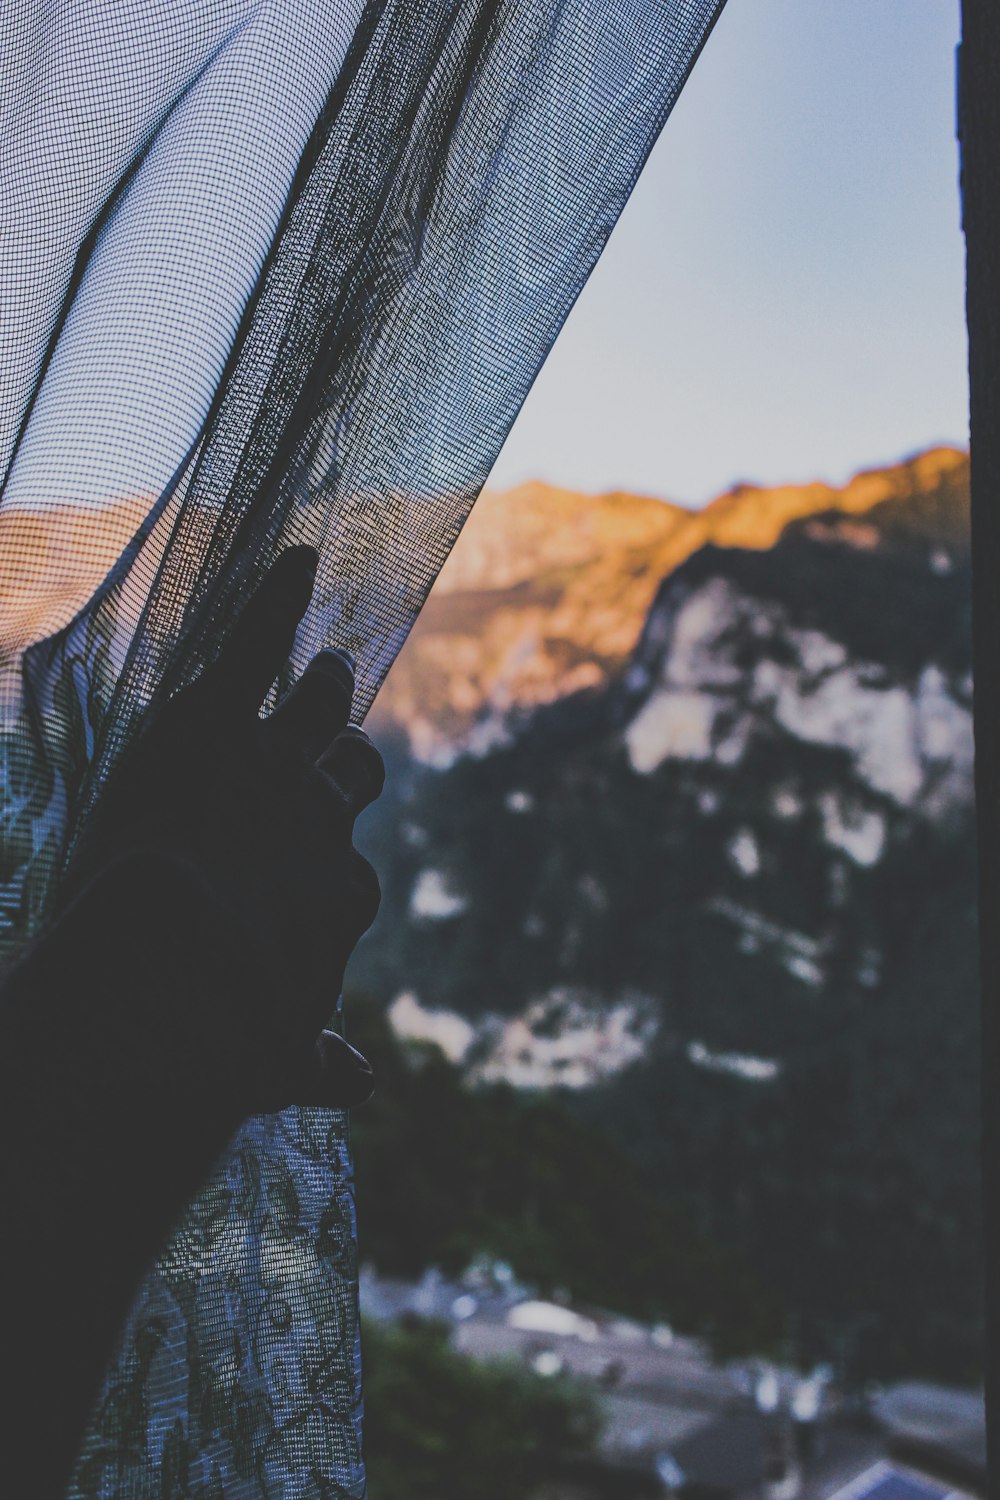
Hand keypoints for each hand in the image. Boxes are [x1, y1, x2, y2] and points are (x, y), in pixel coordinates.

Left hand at [63, 545, 382, 1117]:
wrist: (159, 982)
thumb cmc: (212, 1045)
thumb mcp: (267, 1067)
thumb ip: (313, 1065)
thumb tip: (359, 1083)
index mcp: (336, 899)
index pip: (353, 873)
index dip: (335, 860)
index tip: (326, 855)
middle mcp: (324, 828)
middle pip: (350, 779)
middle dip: (345, 763)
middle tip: (338, 744)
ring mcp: (275, 769)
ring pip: (321, 712)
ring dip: (325, 690)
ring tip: (327, 668)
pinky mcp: (218, 721)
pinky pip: (258, 648)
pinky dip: (278, 599)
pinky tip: (297, 557)